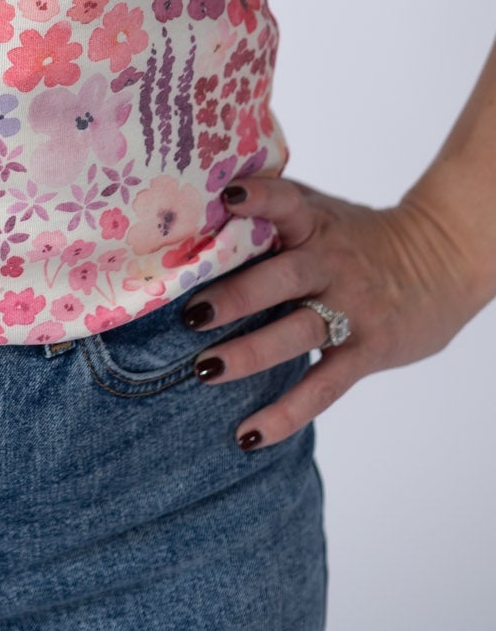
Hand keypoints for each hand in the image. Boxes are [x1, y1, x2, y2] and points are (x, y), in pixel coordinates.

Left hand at [182, 175, 480, 449]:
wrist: (438, 262)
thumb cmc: (355, 236)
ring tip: (204, 370)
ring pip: (297, 334)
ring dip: (250, 354)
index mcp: (315, 222)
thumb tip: (200, 198)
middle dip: (237, 296)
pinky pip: (323, 388)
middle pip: (283, 278)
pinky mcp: (365, 351)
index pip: (286, 201)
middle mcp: (331, 263)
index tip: (228, 195)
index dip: (259, 197)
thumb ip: (272, 207)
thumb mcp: (320, 210)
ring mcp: (350, 309)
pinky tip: (248, 435)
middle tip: (191, 314)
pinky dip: (286, 414)